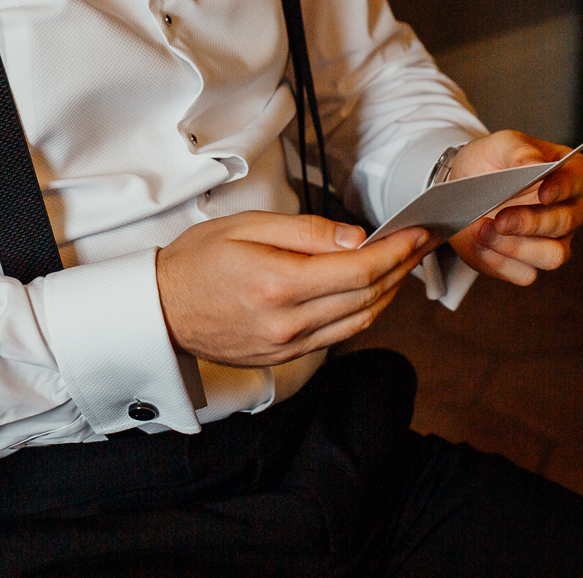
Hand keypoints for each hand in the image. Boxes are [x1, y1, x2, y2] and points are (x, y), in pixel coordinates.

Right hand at [155, 211, 434, 367]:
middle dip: (402, 266)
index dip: (397, 250)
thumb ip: (304, 231)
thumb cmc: (197, 260)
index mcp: (279, 284)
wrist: (160, 310)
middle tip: (422, 241)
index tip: (419, 231)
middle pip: (367, 297)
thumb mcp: (245, 226)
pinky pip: (340, 335)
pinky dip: (365, 311)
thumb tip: (355, 237)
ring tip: (405, 263)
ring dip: (390, 291)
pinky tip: (372, 290)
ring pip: (361, 321)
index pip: (358, 270)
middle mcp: (289, 322)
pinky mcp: (287, 356)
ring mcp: (289, 345)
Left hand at [444, 131, 582, 285]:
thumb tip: (535, 163)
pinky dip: (499, 261)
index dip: (564, 188)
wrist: (459, 190)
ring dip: (516, 247)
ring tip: (484, 231)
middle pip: (566, 223)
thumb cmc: (489, 163)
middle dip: (531, 222)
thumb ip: (519, 150)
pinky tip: (480, 244)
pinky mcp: (528, 264)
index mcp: (570, 174)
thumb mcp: (499, 145)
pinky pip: (525, 274)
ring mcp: (553, 241)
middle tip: (500, 218)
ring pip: (554, 256)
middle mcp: (570, 212)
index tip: (543, 193)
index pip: (581, 180)